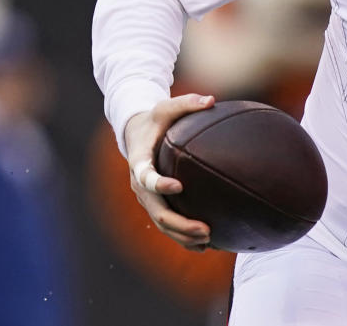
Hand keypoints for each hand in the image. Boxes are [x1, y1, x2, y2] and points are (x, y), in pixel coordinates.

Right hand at [123, 93, 214, 250]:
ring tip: (209, 241)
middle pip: (157, 210)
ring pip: (162, 223)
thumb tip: (211, 100)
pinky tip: (206, 245)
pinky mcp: (155, 203)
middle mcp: (140, 185)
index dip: (159, 183)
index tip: (178, 186)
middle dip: (179, 223)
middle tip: (205, 229)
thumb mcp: (167, 106)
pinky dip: (183, 237)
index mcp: (140, 161)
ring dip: (183, 236)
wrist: (136, 133)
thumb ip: (187, 103)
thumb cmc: (156, 119)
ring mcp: (147, 198)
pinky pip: (167, 225)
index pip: (145, 176)